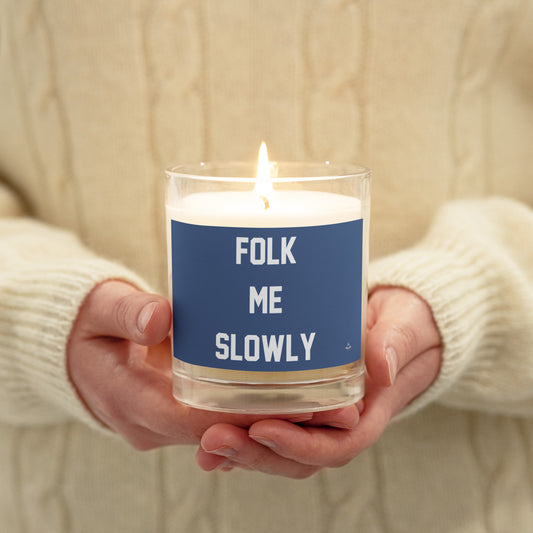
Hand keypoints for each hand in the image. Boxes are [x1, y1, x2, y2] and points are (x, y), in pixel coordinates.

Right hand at [67, 281, 358, 448]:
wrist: (75, 350)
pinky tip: (289, 398)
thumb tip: (160, 317)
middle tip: (331, 407)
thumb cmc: (88, 325)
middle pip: (221, 434)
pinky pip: (218, 423)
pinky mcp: (175, 416)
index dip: (248, 416)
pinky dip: (251, 415)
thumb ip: (127, 311)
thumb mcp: (100, 308)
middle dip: (274, 424)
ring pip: (224, 434)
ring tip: (325, 404)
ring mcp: (164, 425)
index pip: (197, 421)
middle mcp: (151, 424)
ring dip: (270, 424)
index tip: (295, 404)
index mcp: (130, 400)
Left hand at [196, 287, 441, 477]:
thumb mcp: (404, 326)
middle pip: (297, 456)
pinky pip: (271, 426)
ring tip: (204, 442)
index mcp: (368, 413)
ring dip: (241, 450)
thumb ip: (395, 343)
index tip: (262, 429)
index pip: (335, 446)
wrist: (400, 324)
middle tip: (213, 438)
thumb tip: (382, 366)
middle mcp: (340, 424)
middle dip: (255, 454)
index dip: (298, 446)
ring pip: (279, 448)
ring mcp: (319, 417)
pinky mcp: (302, 403)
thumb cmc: (405, 325)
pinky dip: (242, 434)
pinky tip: (210, 430)